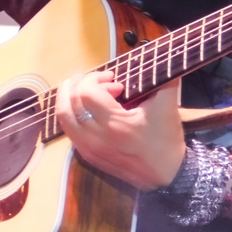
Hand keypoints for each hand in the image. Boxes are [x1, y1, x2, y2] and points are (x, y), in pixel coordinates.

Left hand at [56, 70, 185, 190]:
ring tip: (82, 89)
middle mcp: (97, 138)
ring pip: (63, 119)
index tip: (114, 80)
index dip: (96, 79)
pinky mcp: (89, 157)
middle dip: (78, 84)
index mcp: (115, 125)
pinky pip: (69, 131)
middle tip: (93, 79)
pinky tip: (86, 109)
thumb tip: (161, 55)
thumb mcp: (168, 105)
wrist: (168, 176)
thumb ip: (164, 77)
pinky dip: (73, 115)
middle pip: (68, 104)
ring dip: (69, 99)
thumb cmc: (166, 139)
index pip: (87, 93)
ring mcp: (90, 149)